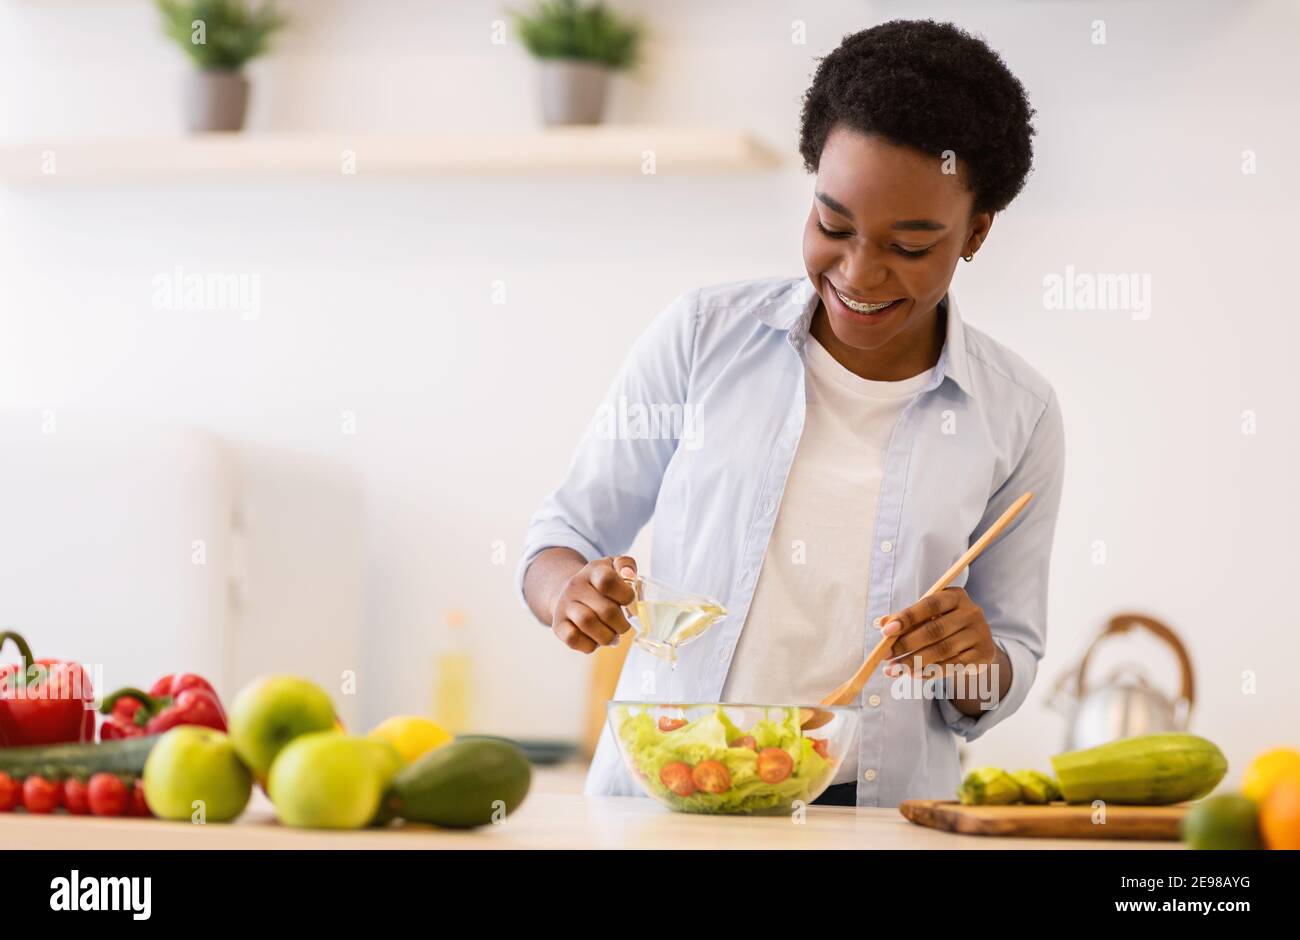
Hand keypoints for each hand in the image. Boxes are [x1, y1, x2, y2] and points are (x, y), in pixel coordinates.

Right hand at [550, 555, 637, 653]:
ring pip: (588, 623)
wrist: (568, 593)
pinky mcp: (558, 625)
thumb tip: (629, 575)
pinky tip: (596, 640)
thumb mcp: (612, 567)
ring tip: (612, 635)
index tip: (629, 601)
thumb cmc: (598, 584)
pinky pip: (573, 639)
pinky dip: (590, 645)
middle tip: (623, 626)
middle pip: (606, 610)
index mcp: (593, 571)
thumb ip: (626, 565)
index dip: (625, 595)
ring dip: (608, 636)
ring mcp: (564, 606)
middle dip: (622, 624)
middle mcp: (576, 586)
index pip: (608, 581)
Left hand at [878, 587, 995, 678]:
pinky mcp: (983, 655)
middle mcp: (971, 612)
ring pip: (942, 651)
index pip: (929, 605)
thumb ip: (906, 619)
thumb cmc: (945, 624)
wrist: (977, 642)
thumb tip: (882, 623)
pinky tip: (912, 675)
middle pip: (934, 630)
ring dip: (914, 662)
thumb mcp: (927, 617)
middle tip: (885, 656)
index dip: (906, 618)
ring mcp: (980, 634)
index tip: (885, 632)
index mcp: (955, 596)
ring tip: (894, 670)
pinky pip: (952, 666)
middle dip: (905, 645)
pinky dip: (930, 672)